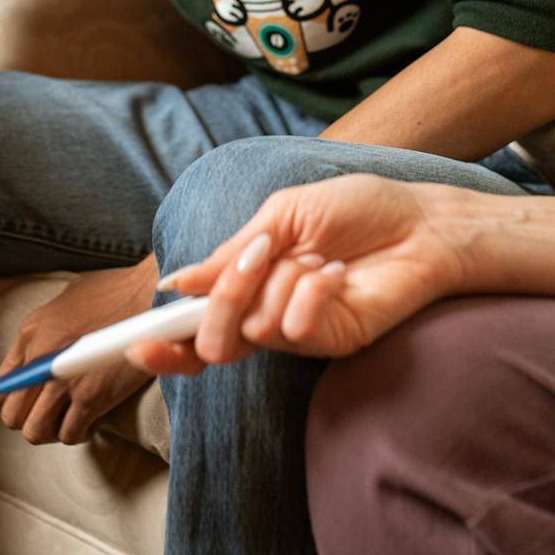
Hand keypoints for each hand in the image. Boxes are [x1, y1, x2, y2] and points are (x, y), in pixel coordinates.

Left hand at [0, 256, 158, 445]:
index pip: (2, 384)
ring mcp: (62, 381)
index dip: (17, 399)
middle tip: (53, 415)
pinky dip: (79, 433)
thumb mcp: (65, 301)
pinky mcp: (90, 397)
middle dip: (31, 420)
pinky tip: (92, 423)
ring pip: (36, 431)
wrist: (149, 295)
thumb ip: (46, 330)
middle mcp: (38, 359)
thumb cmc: (115, 292)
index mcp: (30, 333)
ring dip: (52, 432)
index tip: (32, 401)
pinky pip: (70, 433)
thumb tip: (41, 353)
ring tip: (70, 422)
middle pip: (13, 415)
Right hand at [130, 175, 466, 375]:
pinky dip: (308, 291)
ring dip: (281, 277)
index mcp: (249, 285)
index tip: (133, 342)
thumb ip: (232, 253)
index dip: (160, 343)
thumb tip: (177, 284)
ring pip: (253, 327)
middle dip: (223, 297)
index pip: (194, 328)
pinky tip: (336, 274)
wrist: (420, 221)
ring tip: (319, 256)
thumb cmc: (357, 210)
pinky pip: (293, 328)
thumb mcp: (283, 215)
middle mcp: (268, 316)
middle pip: (211, 341)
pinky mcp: (332, 344)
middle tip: (257, 260)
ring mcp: (300, 334)